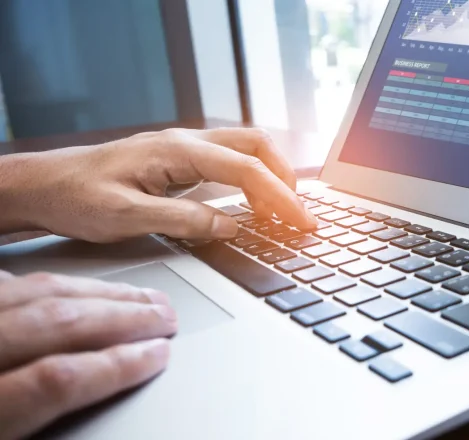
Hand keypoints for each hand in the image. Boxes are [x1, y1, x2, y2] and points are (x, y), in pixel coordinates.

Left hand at [0, 128, 316, 241]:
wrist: (44, 185)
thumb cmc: (76, 197)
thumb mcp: (127, 217)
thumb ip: (183, 220)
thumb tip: (231, 225)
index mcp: (177, 151)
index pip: (246, 170)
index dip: (280, 198)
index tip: (301, 222)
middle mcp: (185, 142)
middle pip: (256, 146)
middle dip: (287, 178)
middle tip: (301, 215)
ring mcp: (184, 148)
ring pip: (246, 149)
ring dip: (272, 176)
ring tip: (285, 210)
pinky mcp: (179, 161)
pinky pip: (229, 161)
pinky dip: (253, 179)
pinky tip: (255, 203)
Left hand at [0, 270, 177, 439]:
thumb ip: (44, 415)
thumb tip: (102, 397)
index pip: (58, 380)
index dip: (117, 365)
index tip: (158, 354)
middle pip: (57, 323)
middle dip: (123, 318)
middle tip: (163, 317)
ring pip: (36, 291)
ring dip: (96, 293)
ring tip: (135, 296)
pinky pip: (3, 284)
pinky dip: (44, 284)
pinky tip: (67, 287)